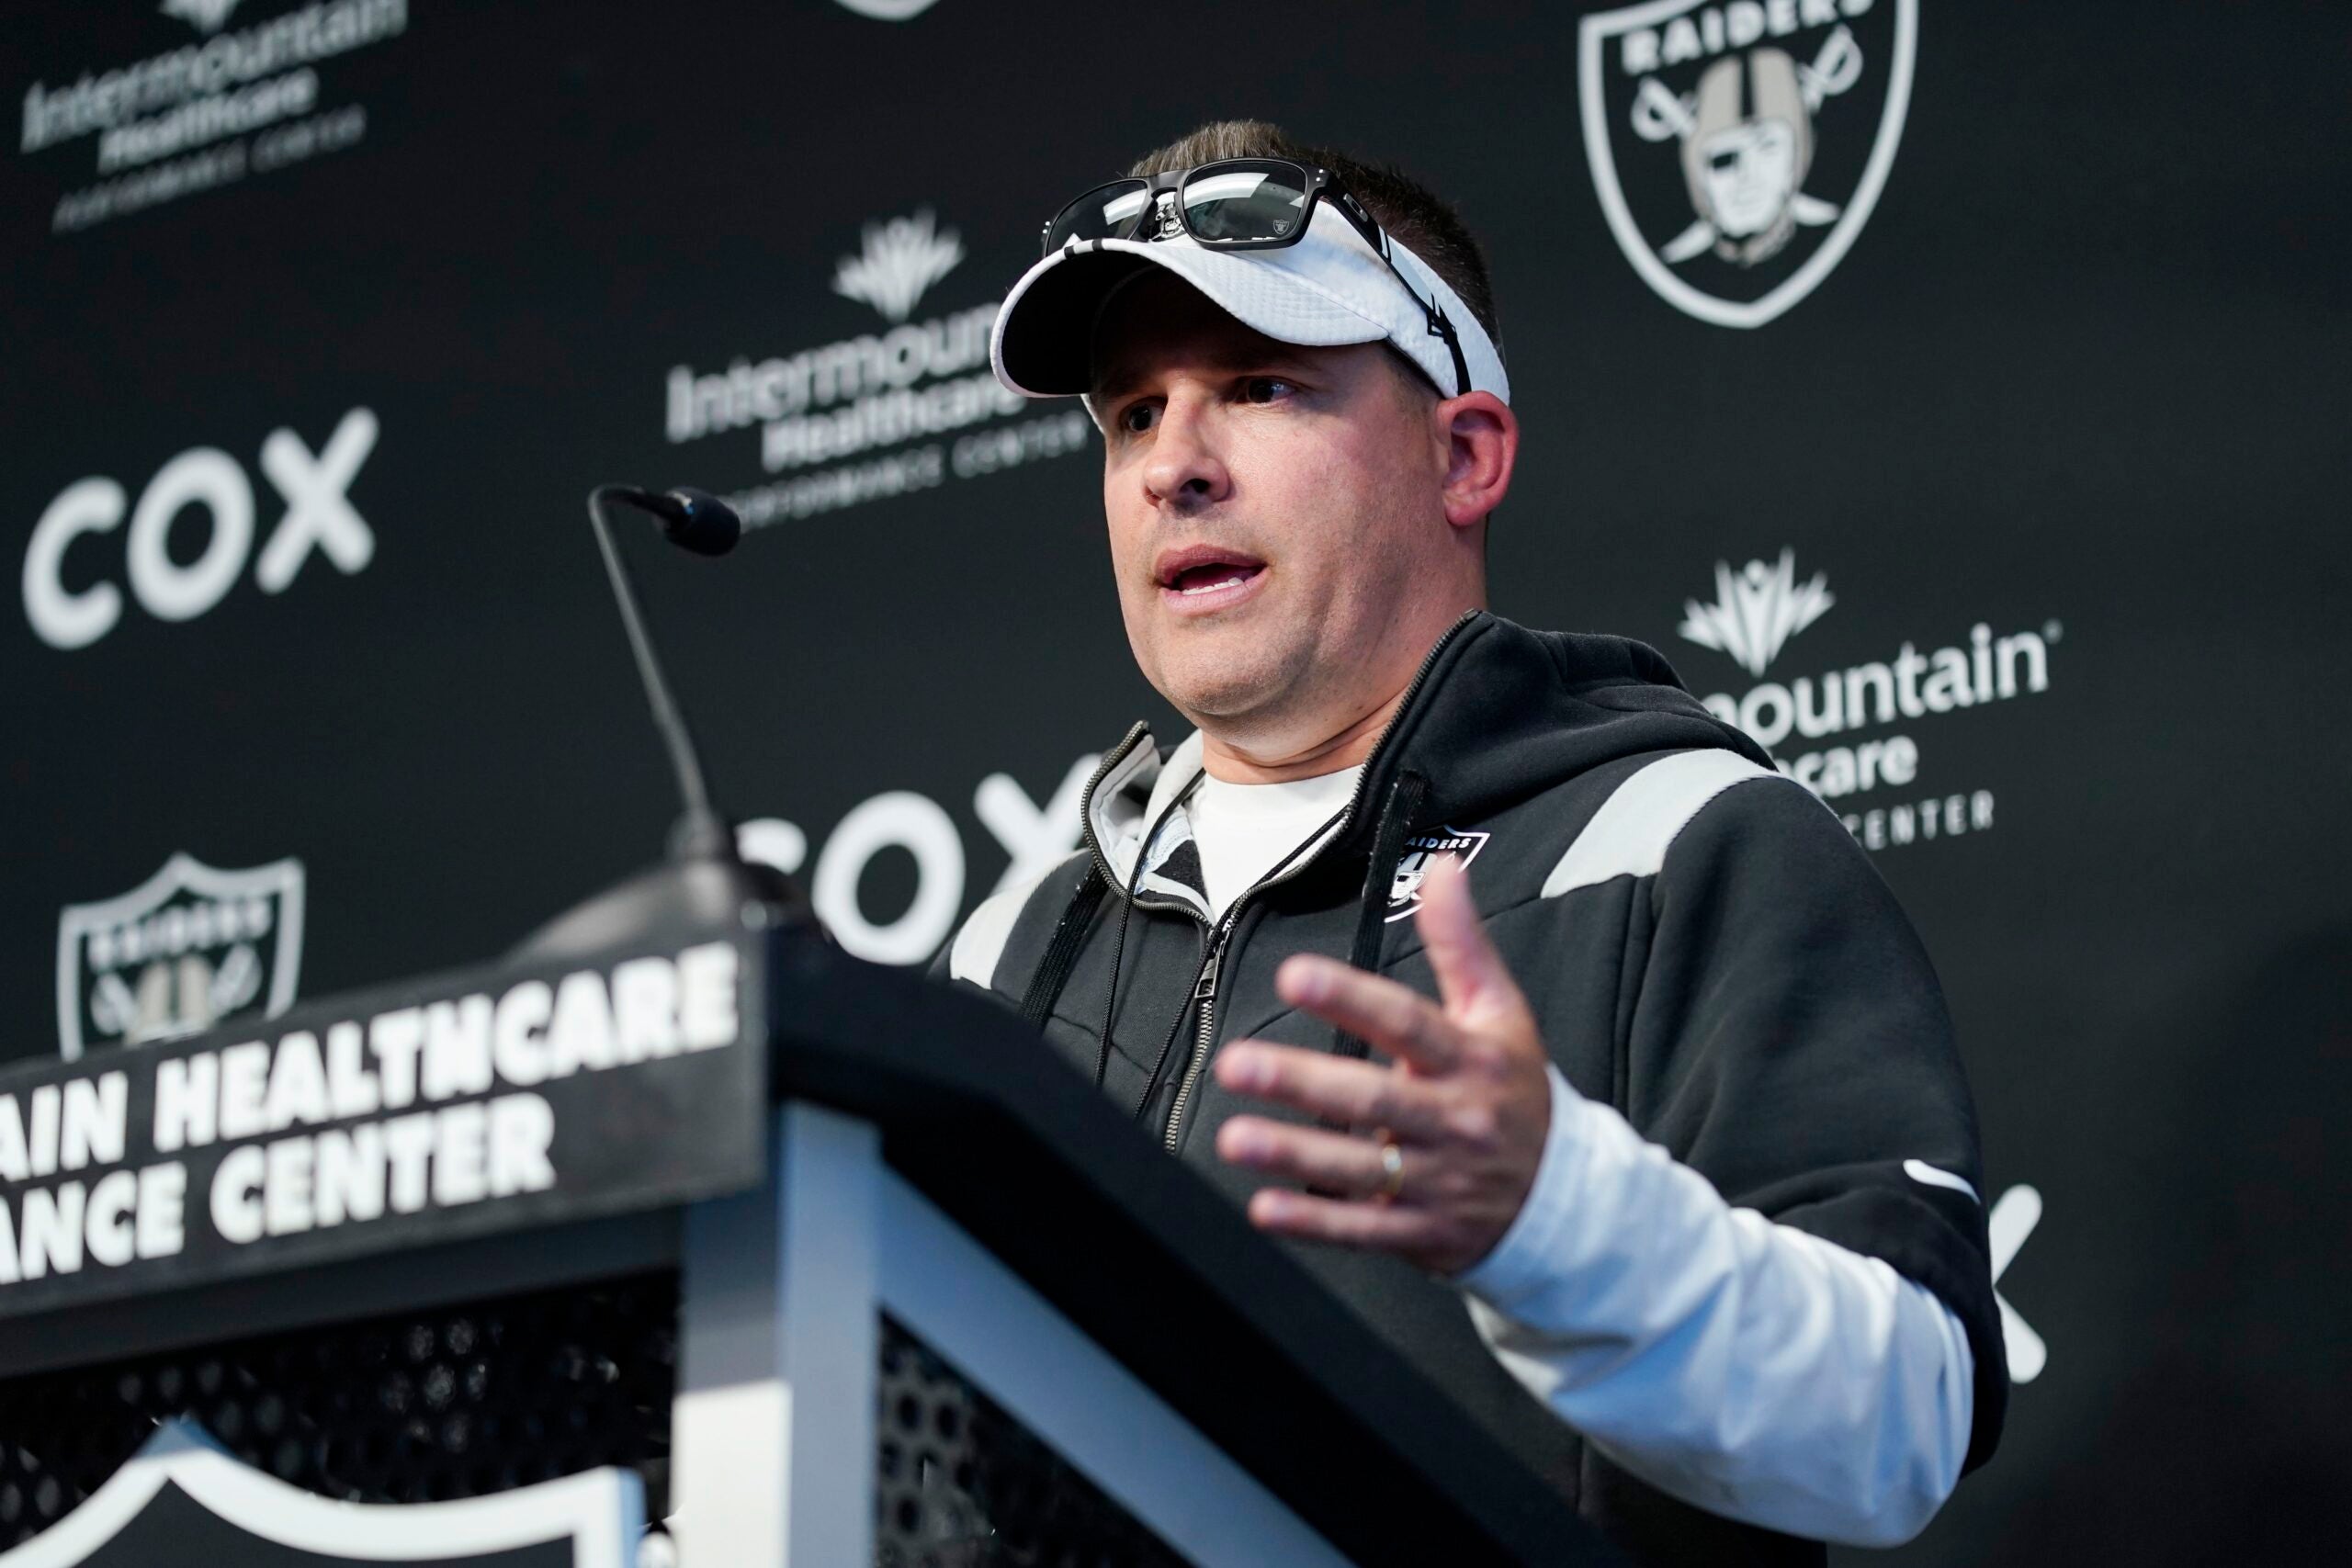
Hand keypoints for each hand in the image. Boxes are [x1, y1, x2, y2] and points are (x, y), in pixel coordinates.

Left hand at [1212, 855, 1552, 1274]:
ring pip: (1361, 1166)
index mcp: (1471, 1059)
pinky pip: (1364, 1228)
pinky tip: (1266, 1207)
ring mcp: (1439, 1179)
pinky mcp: (1423, 1230)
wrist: (1564, 1196)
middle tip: (1239, 1063)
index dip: (1351, 997)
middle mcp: (1454, 1119)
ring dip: (1294, 1153)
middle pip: (1374, 1097)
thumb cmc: (1515, 1094)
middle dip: (1302, 1081)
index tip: (1296, 976)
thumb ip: (1462, 942)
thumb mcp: (1501, 1012)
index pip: (1407, 1021)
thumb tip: (1443, 869)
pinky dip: (1314, 1222)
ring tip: (1236, 1135)